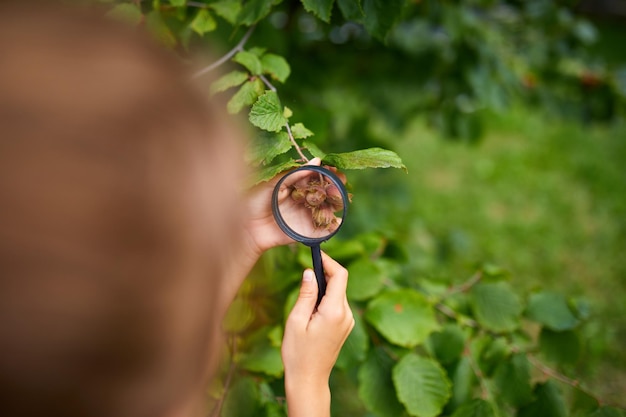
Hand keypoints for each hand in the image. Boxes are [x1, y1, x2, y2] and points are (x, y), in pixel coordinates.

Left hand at [243, 158, 347, 254]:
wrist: (245, 227)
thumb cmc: (255, 201)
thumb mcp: (274, 182)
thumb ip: (295, 173)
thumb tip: (318, 160)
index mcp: (297, 186)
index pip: (318, 177)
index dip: (328, 172)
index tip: (334, 167)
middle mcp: (305, 200)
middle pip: (327, 192)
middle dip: (336, 186)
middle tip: (340, 181)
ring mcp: (307, 215)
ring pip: (329, 208)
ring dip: (337, 202)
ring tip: (337, 197)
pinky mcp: (307, 231)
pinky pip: (324, 229)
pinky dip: (333, 226)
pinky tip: (338, 220)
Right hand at [281, 253, 353, 416]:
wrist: (309, 380)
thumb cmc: (298, 353)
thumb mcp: (296, 320)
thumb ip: (305, 294)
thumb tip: (310, 272)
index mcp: (335, 311)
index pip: (340, 275)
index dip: (329, 261)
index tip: (315, 254)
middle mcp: (347, 314)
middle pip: (339, 282)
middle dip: (323, 274)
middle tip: (304, 272)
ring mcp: (348, 321)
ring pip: (337, 293)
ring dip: (323, 288)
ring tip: (303, 298)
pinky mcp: (345, 326)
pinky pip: (337, 305)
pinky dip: (325, 300)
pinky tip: (310, 311)